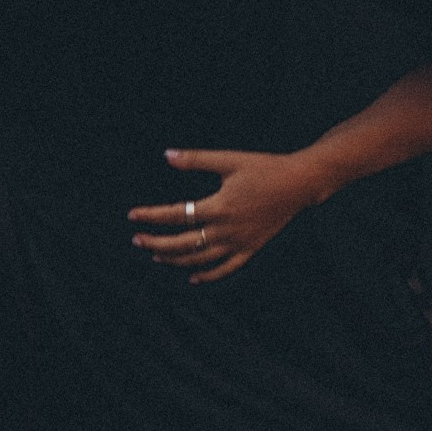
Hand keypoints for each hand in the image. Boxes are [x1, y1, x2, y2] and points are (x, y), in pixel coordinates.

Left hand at [128, 149, 329, 284]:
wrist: (298, 183)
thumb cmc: (263, 167)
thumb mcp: (229, 159)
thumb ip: (196, 159)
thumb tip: (167, 155)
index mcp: (218, 206)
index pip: (176, 215)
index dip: (152, 216)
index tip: (133, 216)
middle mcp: (226, 230)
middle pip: (183, 244)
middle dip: (156, 243)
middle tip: (137, 240)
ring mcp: (238, 243)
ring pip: (200, 260)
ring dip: (176, 260)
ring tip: (156, 256)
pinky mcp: (250, 249)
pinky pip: (225, 269)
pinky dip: (208, 276)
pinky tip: (193, 277)